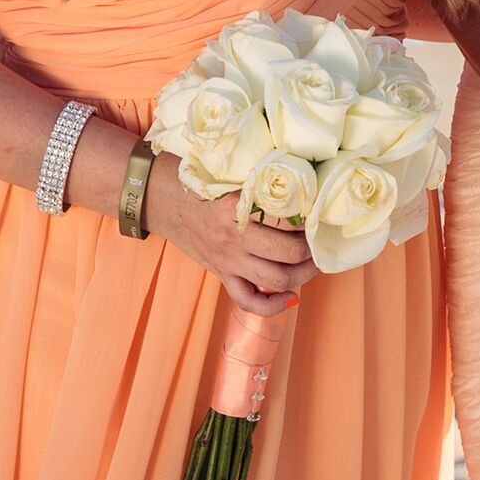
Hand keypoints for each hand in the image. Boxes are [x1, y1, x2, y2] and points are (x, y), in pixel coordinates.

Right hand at [145, 152, 318, 315]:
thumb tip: (302, 183)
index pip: (288, 221)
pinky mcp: (220, 273)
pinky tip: (289, 298)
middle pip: (289, 254)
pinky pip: (247, 301)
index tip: (320, 213)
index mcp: (238, 207)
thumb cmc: (197, 177)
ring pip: (275, 281)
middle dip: (313, 250)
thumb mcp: (231, 173)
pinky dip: (272, 306)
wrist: (159, 196)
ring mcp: (226, 260)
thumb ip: (260, 182)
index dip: (311, 219)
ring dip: (302, 276)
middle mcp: (233, 238)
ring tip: (312, 264)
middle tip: (321, 240)